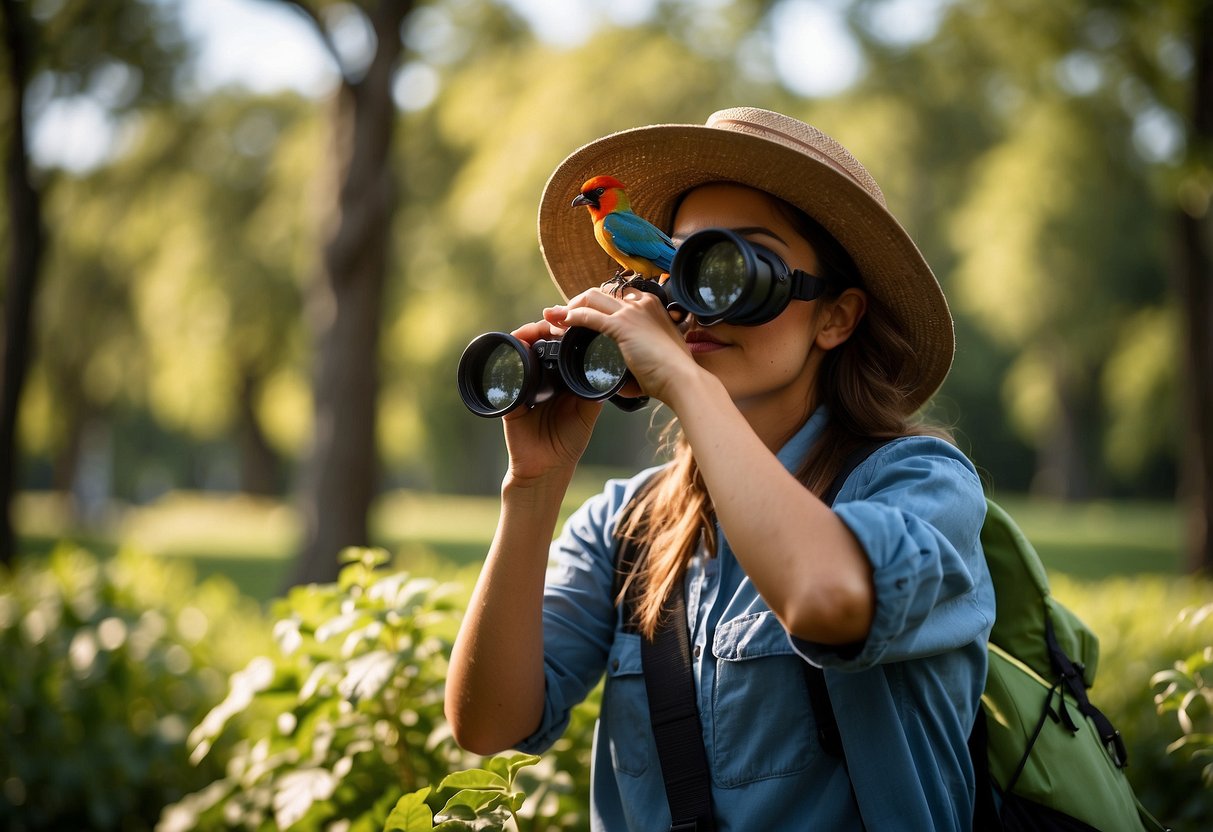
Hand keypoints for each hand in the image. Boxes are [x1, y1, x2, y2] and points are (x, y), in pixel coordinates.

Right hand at [499, 318, 603, 486]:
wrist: (546, 468)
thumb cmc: (568, 442)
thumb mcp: (587, 411)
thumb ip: (594, 389)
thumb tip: (605, 365)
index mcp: (561, 380)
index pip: (560, 349)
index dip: (563, 334)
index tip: (569, 321)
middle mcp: (542, 380)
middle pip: (539, 346)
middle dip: (542, 330)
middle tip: (549, 321)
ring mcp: (525, 387)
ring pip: (522, 355)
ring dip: (525, 339)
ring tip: (531, 331)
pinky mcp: (510, 398)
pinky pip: (507, 376)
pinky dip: (510, 361)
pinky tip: (517, 350)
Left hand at [546, 286, 701, 404]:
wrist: (683, 380)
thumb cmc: (672, 375)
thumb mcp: (654, 358)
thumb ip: (636, 361)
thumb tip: (621, 382)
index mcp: (652, 306)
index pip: (617, 295)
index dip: (597, 305)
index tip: (584, 317)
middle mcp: (642, 303)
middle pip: (601, 292)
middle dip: (578, 302)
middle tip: (563, 317)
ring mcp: (632, 312)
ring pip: (591, 298)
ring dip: (570, 307)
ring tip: (556, 319)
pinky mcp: (623, 325)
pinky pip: (589, 316)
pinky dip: (571, 318)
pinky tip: (562, 324)